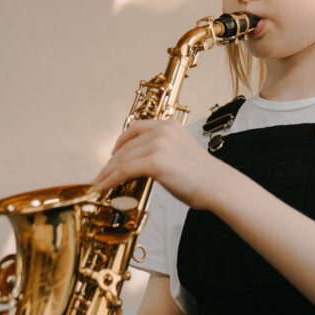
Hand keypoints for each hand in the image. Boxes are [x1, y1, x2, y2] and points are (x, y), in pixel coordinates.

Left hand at [88, 119, 223, 209]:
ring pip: (122, 160)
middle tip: (101, 177)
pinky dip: (109, 181)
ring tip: (98, 185)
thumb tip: (141, 164)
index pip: (136, 129)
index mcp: (169, 126)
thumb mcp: (181, 153)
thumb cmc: (203, 176)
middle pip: (126, 147)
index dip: (120, 142)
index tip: (112, 155)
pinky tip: (102, 189)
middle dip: (110, 163)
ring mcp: (158, 145)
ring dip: (106, 174)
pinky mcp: (154, 162)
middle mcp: (162, 131)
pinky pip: (123, 171)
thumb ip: (162, 151)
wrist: (217, 186)